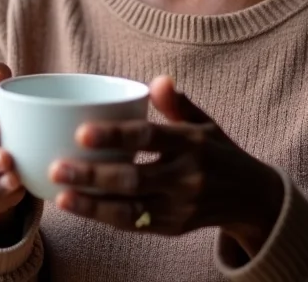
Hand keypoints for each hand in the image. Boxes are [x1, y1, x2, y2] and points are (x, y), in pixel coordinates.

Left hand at [49, 76, 283, 256]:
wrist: (251, 197)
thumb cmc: (217, 150)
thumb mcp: (204, 122)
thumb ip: (177, 103)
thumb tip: (158, 79)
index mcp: (192, 142)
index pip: (148, 138)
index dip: (115, 136)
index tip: (81, 132)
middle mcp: (187, 177)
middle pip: (133, 178)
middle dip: (91, 175)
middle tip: (56, 166)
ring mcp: (180, 207)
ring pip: (129, 208)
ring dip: (91, 204)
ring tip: (59, 193)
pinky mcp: (173, 228)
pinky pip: (133, 224)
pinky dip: (104, 217)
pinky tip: (77, 206)